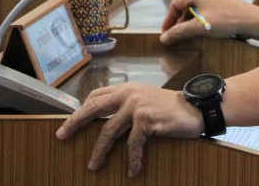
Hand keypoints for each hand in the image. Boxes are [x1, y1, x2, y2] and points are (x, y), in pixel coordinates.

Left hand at [55, 83, 203, 176]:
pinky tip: (133, 170)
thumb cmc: (172, 107)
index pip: (96, 95)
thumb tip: (108, 121)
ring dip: (99, 151)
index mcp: (127, 88)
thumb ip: (129, 105)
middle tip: (62, 135)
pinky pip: (132, 144)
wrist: (196, 107)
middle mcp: (129, 94)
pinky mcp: (146, 120)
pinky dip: (132, 159)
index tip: (70, 121)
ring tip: (94, 165)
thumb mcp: (147, 99)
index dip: (81, 108)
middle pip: (93, 108)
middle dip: (75, 122)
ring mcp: (137, 106)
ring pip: (108, 131)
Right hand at [161, 0, 254, 44]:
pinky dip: (198, 20)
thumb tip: (164, 38)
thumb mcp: (200, 27)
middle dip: (178, 21)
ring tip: (186, 34)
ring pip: (194, 9)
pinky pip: (204, 10)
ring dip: (188, 21)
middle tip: (174, 35)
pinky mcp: (221, 3)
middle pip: (184, 5)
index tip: (165, 33)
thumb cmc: (226, 20)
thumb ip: (180, 32)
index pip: (175, 4)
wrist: (251, 20)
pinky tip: (200, 30)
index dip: (168, 19)